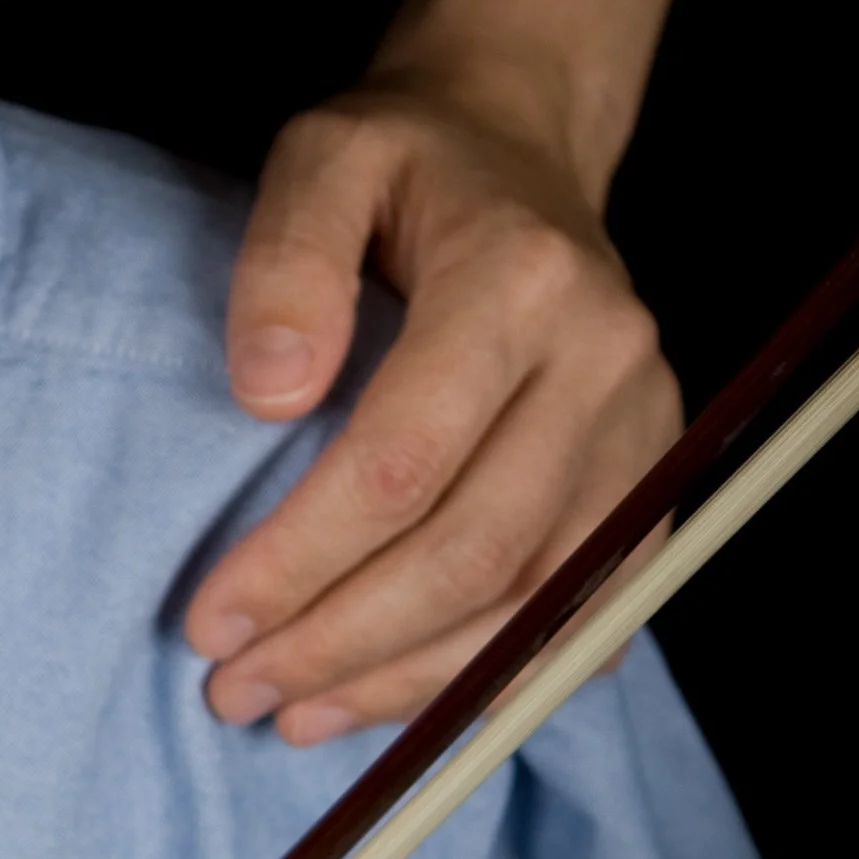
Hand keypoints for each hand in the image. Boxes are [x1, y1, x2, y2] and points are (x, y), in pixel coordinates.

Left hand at [183, 70, 680, 742]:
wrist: (517, 145)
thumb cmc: (402, 161)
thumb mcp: (320, 158)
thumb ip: (284, 260)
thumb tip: (266, 393)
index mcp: (519, 284)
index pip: (403, 463)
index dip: (300, 559)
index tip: (209, 619)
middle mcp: (604, 366)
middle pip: (471, 553)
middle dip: (340, 642)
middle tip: (230, 689)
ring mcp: (643, 432)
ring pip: (531, 605)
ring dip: (404, 681)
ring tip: (288, 713)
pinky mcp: (649, 482)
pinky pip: (580, 615)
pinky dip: (484, 677)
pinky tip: (389, 702)